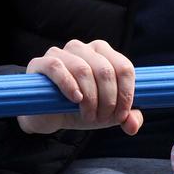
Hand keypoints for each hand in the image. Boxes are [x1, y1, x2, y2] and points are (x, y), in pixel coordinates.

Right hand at [18, 39, 142, 135]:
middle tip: (102, 118)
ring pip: (83, 70)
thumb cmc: (82, 109)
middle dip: (108, 100)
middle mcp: (84, 48)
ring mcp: (62, 53)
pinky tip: (75, 99)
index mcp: (104, 53)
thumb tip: (133, 125)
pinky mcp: (41, 62)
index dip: (126, 94)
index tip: (121, 115)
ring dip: (90, 98)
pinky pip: (57, 67)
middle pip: (105, 71)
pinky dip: (69, 85)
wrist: (48, 116)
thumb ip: (127, 117)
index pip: (124, 67)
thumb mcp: (108, 114)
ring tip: (88, 115)